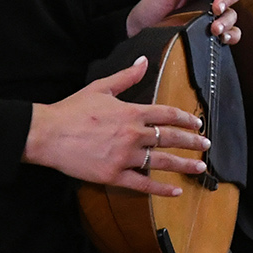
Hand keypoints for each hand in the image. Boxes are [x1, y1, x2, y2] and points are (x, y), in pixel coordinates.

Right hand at [25, 56, 208, 195]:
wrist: (46, 134)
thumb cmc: (72, 110)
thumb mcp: (101, 88)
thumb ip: (126, 76)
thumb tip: (144, 61)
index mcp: (132, 112)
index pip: (168, 114)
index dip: (186, 119)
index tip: (197, 123)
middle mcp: (133, 134)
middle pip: (171, 138)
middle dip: (192, 141)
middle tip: (206, 145)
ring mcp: (124, 156)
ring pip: (162, 161)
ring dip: (184, 164)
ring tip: (200, 167)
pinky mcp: (113, 175)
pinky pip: (143, 184)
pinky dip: (161, 189)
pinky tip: (176, 191)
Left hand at [128, 0, 247, 42]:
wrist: (141, 33)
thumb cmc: (151, 7)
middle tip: (216, 7)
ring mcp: (212, 13)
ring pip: (234, 12)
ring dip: (227, 20)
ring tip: (214, 27)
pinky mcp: (211, 31)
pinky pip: (232, 32)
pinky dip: (231, 34)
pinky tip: (223, 36)